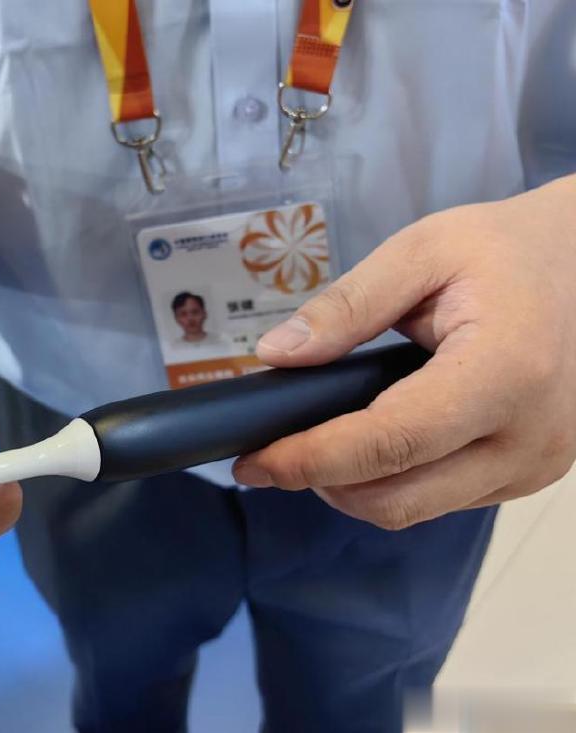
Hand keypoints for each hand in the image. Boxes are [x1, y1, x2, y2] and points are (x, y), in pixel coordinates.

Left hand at [233, 175, 575, 529]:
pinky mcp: (531, 473)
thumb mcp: (422, 251)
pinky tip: (368, 444)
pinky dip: (393, 482)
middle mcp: (530, 436)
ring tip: (313, 444)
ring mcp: (537, 464)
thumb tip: (276, 355)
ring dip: (353, 488)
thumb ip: (346, 306)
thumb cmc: (509, 249)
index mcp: (505, 371)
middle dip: (319, 483)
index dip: (311, 459)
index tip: (252, 461)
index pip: (390, 442)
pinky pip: (443, 499)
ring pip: (416, 509)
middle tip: (268, 455)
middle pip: (398, 499)